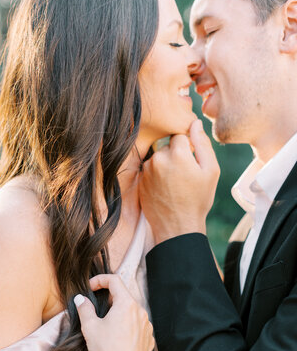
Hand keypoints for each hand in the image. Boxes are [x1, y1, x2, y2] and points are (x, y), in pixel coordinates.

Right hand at [74, 274, 153, 350]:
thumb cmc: (104, 350)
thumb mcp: (89, 326)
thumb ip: (84, 308)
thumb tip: (81, 299)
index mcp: (127, 304)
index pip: (114, 281)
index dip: (100, 280)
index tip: (90, 287)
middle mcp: (141, 312)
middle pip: (124, 297)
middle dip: (109, 298)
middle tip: (96, 308)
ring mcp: (147, 327)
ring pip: (132, 312)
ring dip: (119, 313)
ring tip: (107, 326)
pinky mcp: (149, 340)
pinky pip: (138, 327)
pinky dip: (128, 327)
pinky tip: (117, 339)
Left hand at [139, 119, 219, 243]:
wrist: (177, 228)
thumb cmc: (198, 200)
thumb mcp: (211, 171)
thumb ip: (203, 144)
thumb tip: (195, 122)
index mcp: (177, 153)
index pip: (181, 135)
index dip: (188, 146)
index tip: (192, 160)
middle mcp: (158, 158)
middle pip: (168, 146)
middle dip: (176, 155)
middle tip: (185, 176)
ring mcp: (146, 170)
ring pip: (158, 157)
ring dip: (165, 165)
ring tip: (175, 185)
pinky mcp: (140, 181)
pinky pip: (150, 170)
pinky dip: (157, 176)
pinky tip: (165, 189)